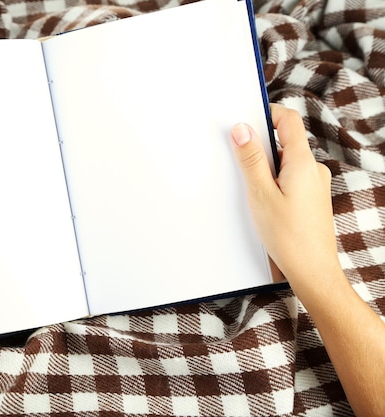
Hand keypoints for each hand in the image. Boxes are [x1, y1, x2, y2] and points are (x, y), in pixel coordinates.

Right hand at [231, 105, 384, 416]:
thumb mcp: (260, 194)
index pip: (289, 120)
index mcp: (302, 162)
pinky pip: (291, 178)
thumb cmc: (288, 236)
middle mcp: (313, 169)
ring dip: (266, 166)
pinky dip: (274, 181)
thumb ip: (251, 160)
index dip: (267, 113)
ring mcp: (314, 184)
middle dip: (260, 144)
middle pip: (285, 141)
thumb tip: (242, 129)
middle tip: (238, 157)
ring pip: (286, 162)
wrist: (313, 270)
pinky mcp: (312, 198)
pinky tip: (261, 200)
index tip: (245, 117)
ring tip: (248, 187)